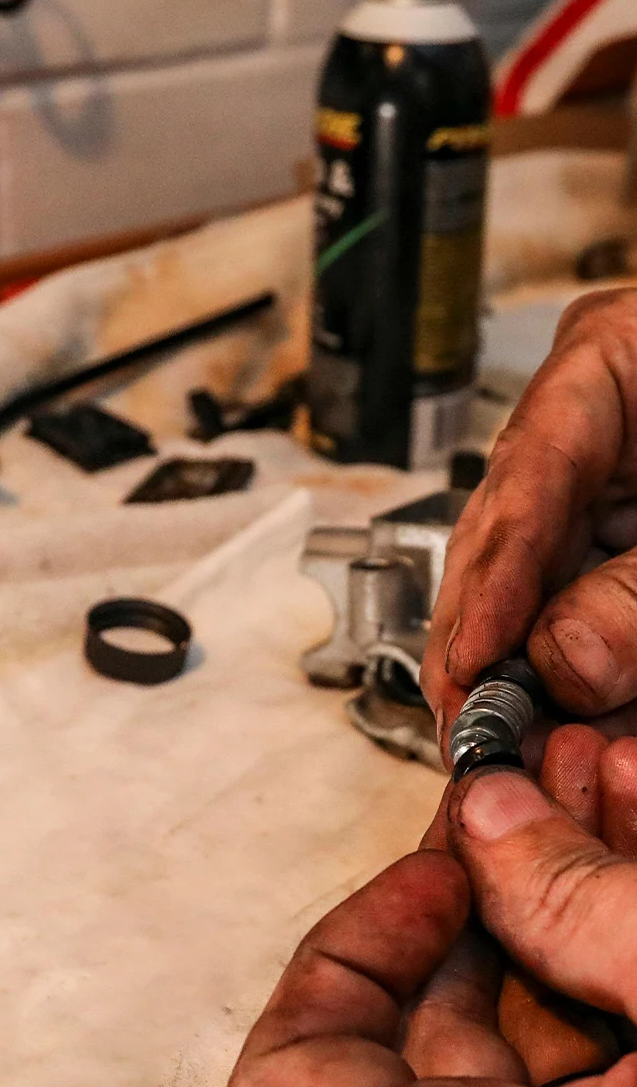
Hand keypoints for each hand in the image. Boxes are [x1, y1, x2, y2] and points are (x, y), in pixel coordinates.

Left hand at [228, 736, 636, 1086]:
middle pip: (416, 1065)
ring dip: (555, 943)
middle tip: (541, 797)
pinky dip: (608, 1020)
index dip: (347, 952)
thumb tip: (490, 814)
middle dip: (483, 908)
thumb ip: (579, 895)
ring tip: (612, 811)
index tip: (431, 872)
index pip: (293, 1080)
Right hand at [423, 289, 636, 740]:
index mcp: (619, 353)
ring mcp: (604, 480)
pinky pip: (578, 609)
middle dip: (488, 638)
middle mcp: (595, 421)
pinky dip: (574, 671)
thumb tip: (561, 658)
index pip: (533, 466)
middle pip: (510, 537)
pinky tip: (555, 720)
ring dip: (522, 668)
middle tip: (467, 718)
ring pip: (533, 586)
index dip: (495, 576)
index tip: (471, 658)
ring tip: (502, 733)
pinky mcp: (618, 542)